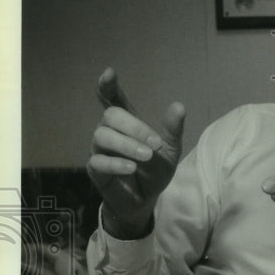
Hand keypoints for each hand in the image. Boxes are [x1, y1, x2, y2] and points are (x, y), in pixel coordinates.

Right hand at [87, 67, 185, 237]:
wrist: (146, 201)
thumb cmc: (154, 172)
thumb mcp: (169, 152)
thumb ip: (172, 131)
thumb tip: (179, 106)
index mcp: (126, 123)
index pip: (111, 99)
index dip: (107, 86)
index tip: (109, 73)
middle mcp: (109, 132)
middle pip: (110, 115)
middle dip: (133, 127)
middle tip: (154, 143)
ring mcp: (100, 149)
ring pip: (103, 136)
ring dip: (126, 144)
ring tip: (146, 156)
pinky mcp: (95, 169)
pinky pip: (98, 161)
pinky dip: (116, 163)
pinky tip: (131, 168)